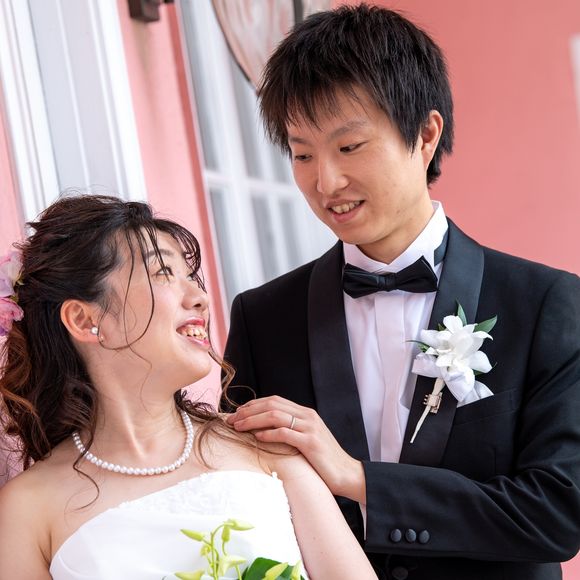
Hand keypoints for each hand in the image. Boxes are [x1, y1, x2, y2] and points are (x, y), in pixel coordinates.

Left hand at [227, 396, 365, 502]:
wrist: (347, 474)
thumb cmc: (323, 461)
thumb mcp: (306, 439)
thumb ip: (290, 430)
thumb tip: (263, 430)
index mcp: (306, 413)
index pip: (274, 400)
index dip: (253, 404)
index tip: (237, 413)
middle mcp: (308, 416)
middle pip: (272, 404)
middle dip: (248, 411)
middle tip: (231, 419)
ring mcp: (310, 428)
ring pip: (275, 415)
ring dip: (253, 420)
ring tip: (238, 427)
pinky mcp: (310, 442)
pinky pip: (284, 433)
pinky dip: (268, 433)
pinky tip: (257, 437)